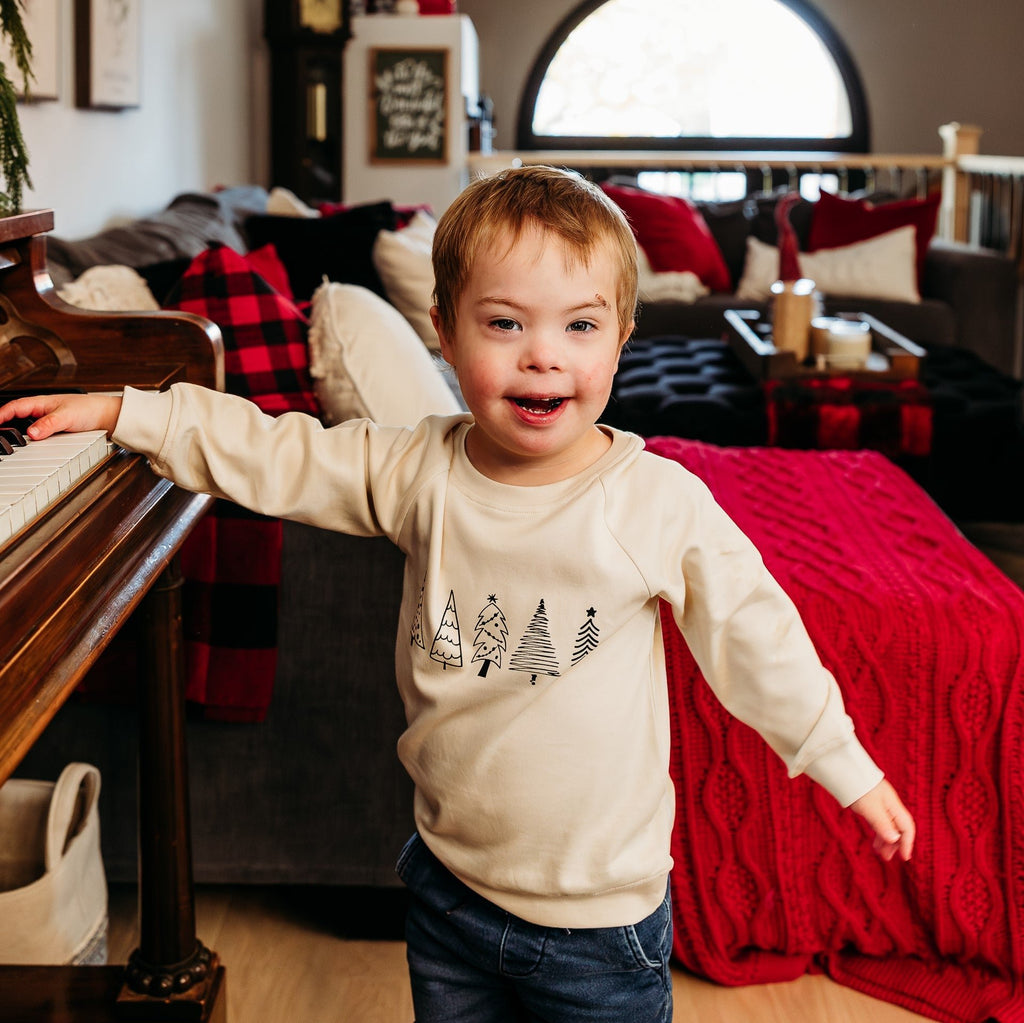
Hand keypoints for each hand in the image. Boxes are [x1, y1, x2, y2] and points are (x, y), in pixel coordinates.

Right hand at [0, 393, 122, 439]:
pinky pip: (37, 434)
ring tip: (6, 442)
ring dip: (16, 432)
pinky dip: (30, 439)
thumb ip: (48, 424)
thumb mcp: (67, 417)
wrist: (107, 416)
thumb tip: (31, 433)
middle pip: (15, 417)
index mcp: (40, 403)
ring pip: (25, 426)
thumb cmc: (89, 409)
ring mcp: (47, 420)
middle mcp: (41, 410)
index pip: (13, 408)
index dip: (0, 416)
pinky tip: (28, 445)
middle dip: (3, 425)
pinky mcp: (54, 429)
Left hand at [849, 779, 914, 861]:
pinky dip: (879, 832)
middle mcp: (889, 805)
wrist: (845, 770)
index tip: (904, 858)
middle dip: (895, 844)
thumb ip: (882, 823)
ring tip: (880, 853)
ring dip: (886, 840)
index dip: (907, 843)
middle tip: (887, 858)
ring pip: (888, 825)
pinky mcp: (871, 803)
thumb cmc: (858, 788)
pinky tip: (875, 840)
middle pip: (899, 828)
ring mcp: (880, 803)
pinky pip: (879, 821)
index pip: (907, 827)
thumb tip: (894, 839)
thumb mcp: (870, 808)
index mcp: (893, 805)